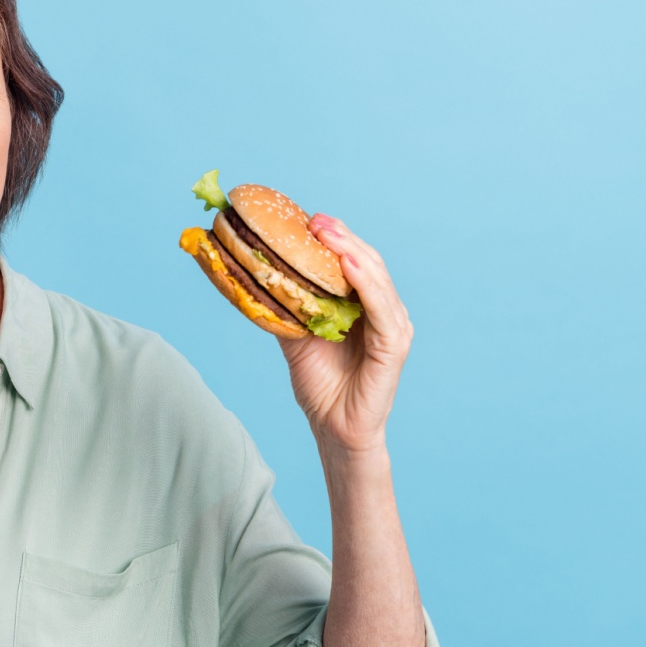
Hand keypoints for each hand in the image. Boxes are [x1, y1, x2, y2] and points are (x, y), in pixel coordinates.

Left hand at [276, 214, 413, 454]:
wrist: (332, 428)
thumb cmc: (319, 385)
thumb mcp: (294, 337)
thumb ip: (284, 308)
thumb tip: (250, 277)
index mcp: (362, 305)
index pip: (351, 261)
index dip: (333, 237)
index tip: (306, 218)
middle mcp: (383, 310)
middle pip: (366, 261)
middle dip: (340, 237)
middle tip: (314, 219)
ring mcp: (393, 326)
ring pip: (376, 278)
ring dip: (351, 251)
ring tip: (327, 233)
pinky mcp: (395, 345)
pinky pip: (382, 308)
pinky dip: (366, 284)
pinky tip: (348, 265)